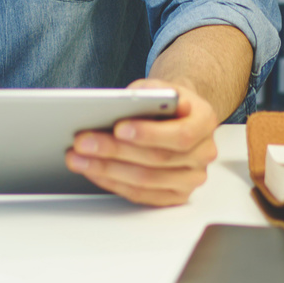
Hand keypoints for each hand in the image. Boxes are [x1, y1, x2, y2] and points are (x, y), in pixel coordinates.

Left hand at [67, 78, 218, 206]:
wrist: (177, 117)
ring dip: (107, 170)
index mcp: (205, 122)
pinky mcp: (175, 195)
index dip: (149, 134)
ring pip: (145, 180)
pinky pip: (141, 195)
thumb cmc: (165, 102)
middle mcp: (203, 153)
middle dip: (115, 151)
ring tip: (78, 158)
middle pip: (157, 160)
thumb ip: (148, 92)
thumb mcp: (159, 86)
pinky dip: (112, 183)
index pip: (180, 135)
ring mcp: (191, 178)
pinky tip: (92, 171)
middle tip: (82, 143)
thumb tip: (126, 101)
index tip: (118, 128)